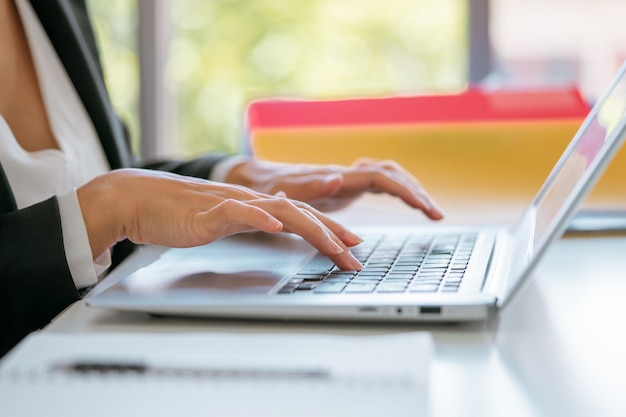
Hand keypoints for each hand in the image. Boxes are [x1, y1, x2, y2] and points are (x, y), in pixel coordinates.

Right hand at [77, 169, 362, 269]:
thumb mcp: (223, 219)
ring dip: (311, 229)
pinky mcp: (209, 212)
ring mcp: (231, 205)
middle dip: (333, 235)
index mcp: (255, 206)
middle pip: (301, 214)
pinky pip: (240, 213)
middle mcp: (250, 202)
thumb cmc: (177, 214)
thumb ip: (250, 220)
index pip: (301, 217)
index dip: (329, 230)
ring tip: (334, 246)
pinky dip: (261, 219)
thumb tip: (274, 225)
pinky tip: (277, 228)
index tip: (351, 247)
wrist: (138, 200)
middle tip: (356, 255)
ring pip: (281, 213)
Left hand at [226, 158, 444, 216]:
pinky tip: (409, 203)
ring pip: (390, 176)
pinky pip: (381, 184)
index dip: (405, 191)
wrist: (261, 179)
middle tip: (436, 214)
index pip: (381, 178)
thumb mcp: (284, 191)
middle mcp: (347, 174)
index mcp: (338, 177)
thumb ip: (310, 187)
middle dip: (416, 192)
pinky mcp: (348, 186)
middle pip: (392, 174)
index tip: (424, 207)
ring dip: (412, 191)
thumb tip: (338, 179)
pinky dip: (399, 192)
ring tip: (431, 212)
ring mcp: (349, 179)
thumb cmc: (270, 187)